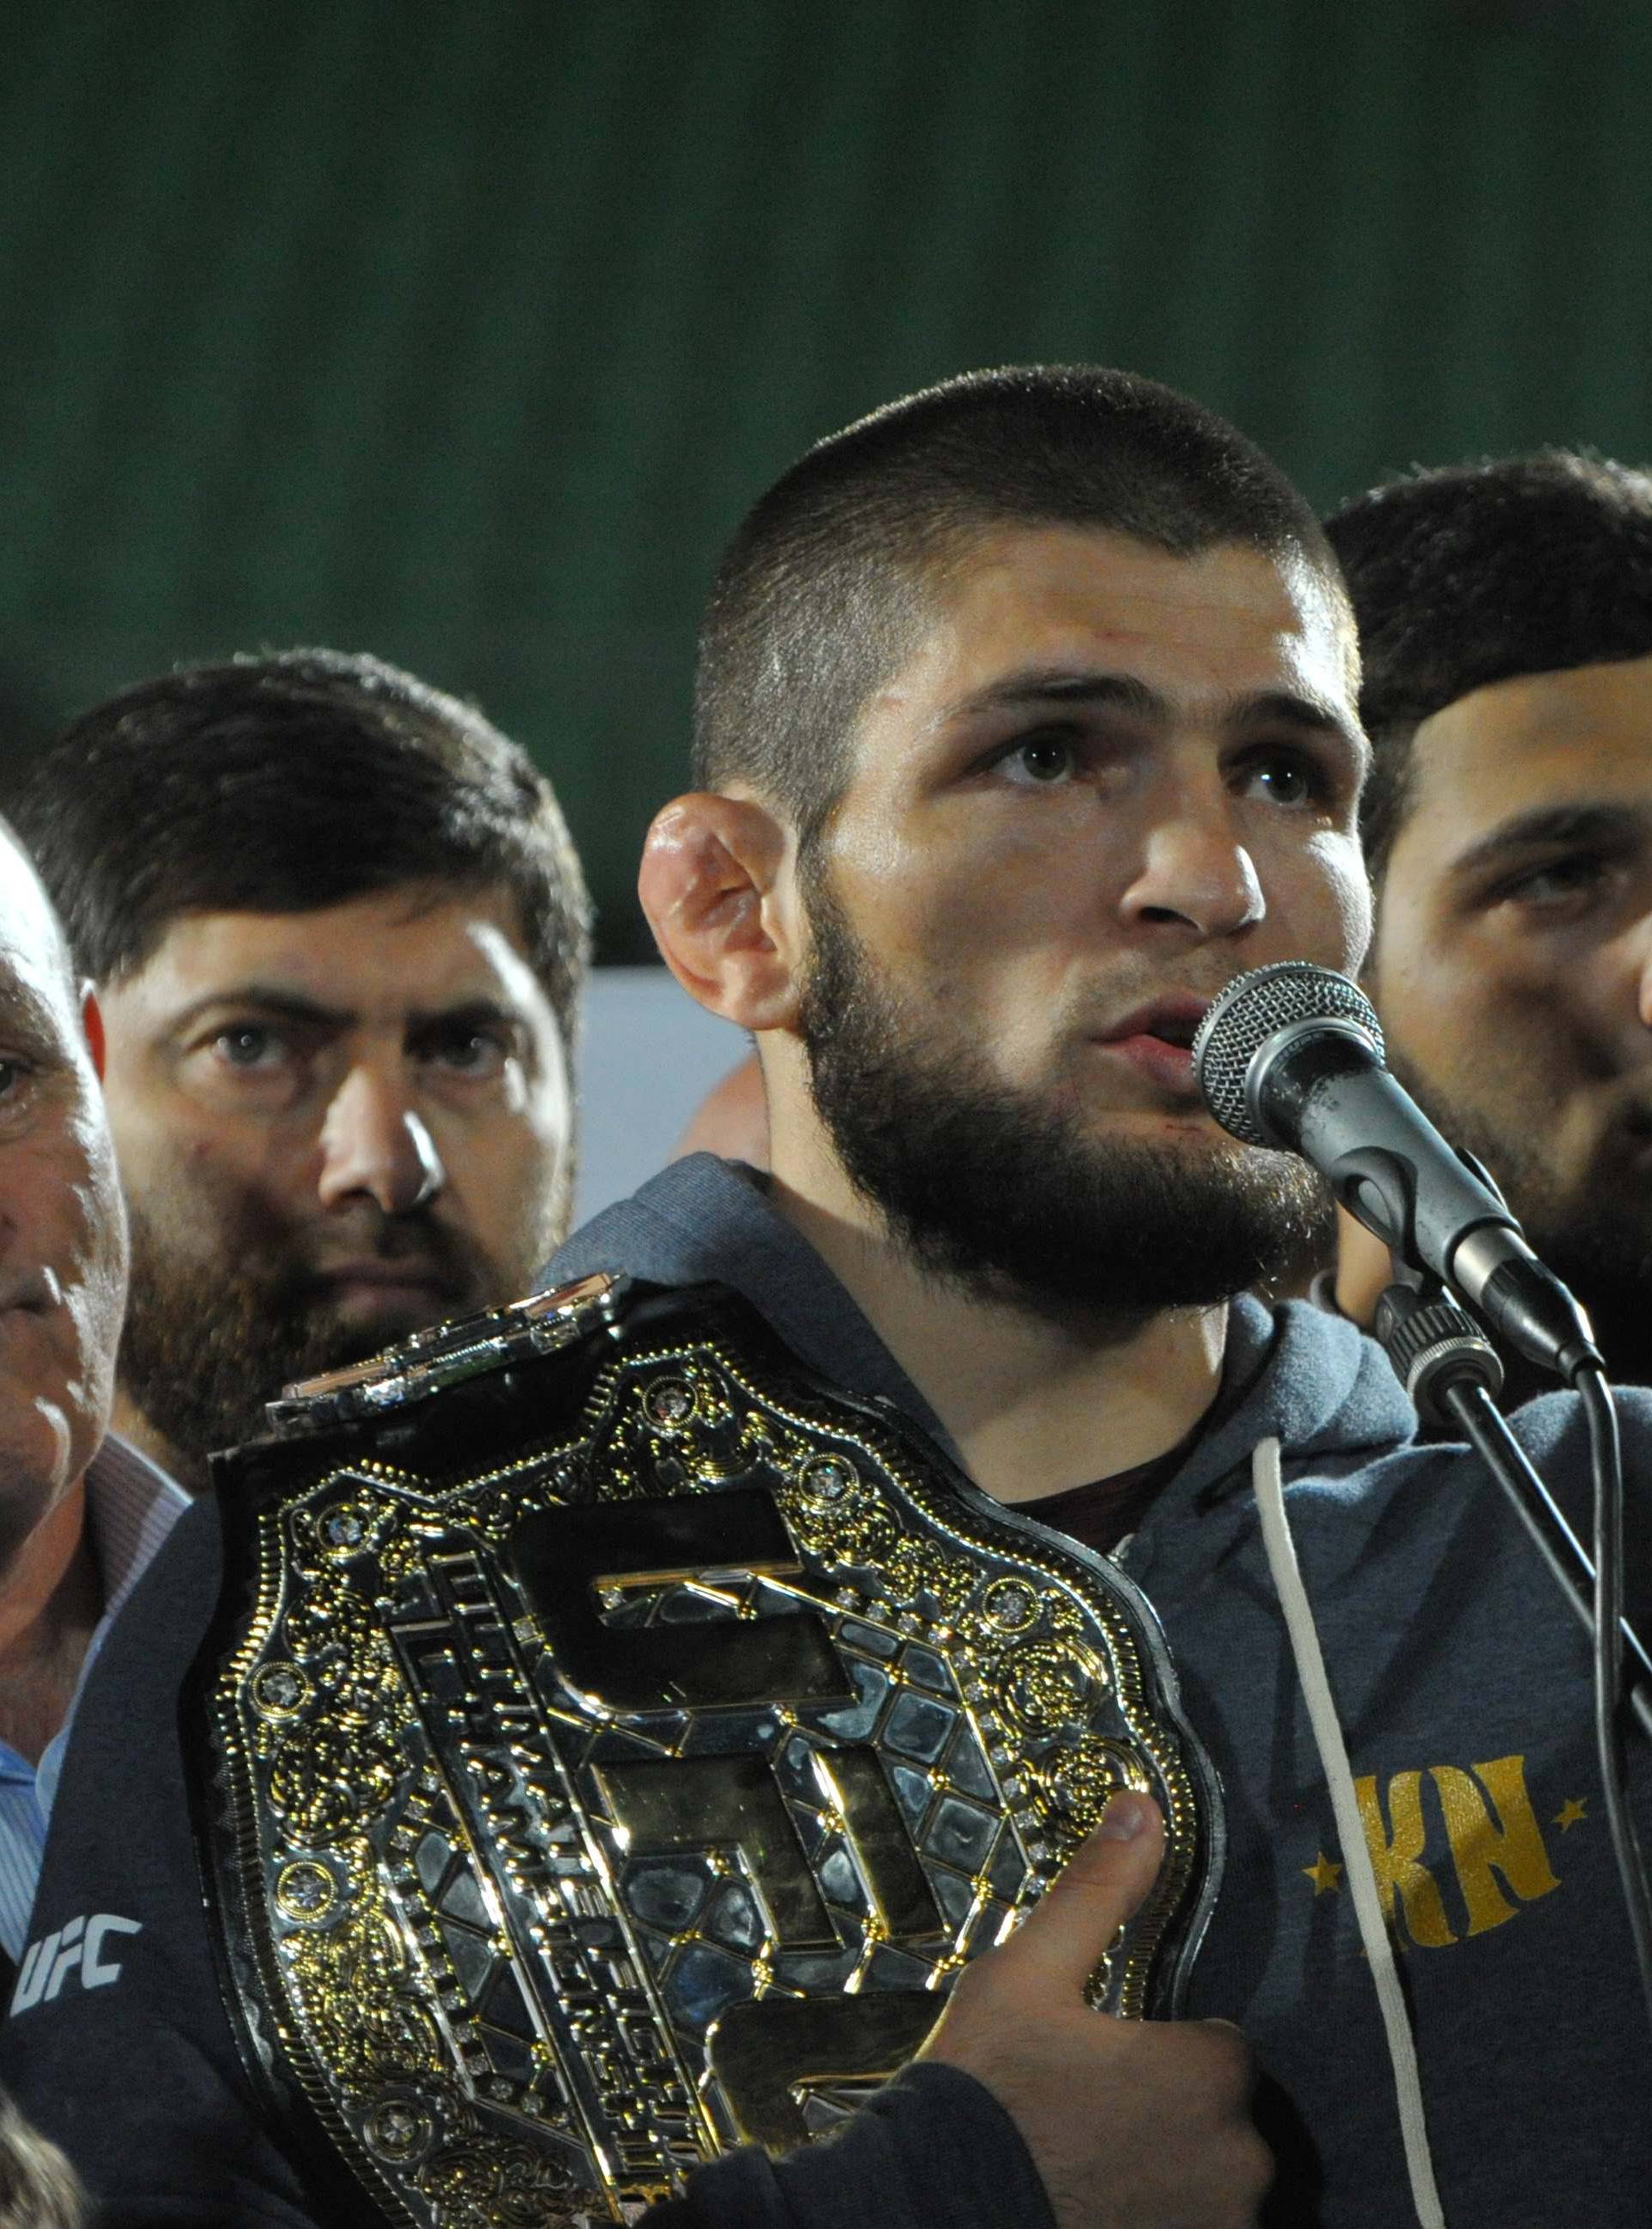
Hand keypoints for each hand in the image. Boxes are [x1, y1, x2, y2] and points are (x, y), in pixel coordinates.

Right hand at [920, 1793, 1270, 2228]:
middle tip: (1088, 2119)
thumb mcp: (1028, 1975)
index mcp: (1209, 2072)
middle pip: (1221, 2121)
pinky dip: (1153, 2216)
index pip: (1221, 2046)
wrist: (933, 2216)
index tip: (1109, 2061)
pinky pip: (1193, 2227)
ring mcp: (1218, 2227)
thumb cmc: (984, 2094)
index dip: (1164, 2050)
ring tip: (1087, 2170)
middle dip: (1170, 2117)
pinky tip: (1095, 2205)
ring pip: (1211, 2184)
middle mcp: (1237, 2160)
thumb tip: (1141, 1807)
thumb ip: (1098, 1892)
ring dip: (1169, 2178)